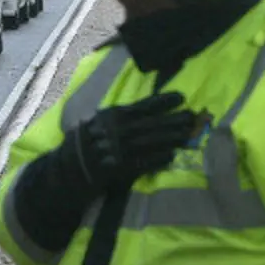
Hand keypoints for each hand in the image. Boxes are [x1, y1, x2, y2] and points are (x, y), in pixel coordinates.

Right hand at [70, 92, 196, 189]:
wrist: (71, 165)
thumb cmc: (87, 139)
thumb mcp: (100, 119)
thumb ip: (121, 115)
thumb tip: (146, 109)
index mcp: (114, 115)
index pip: (144, 106)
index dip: (164, 101)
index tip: (182, 97)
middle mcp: (120, 130)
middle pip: (153, 124)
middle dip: (174, 120)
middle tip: (193, 116)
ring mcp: (121, 149)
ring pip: (152, 142)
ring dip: (172, 139)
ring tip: (188, 135)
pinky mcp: (122, 168)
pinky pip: (144, 162)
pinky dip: (158, 159)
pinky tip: (172, 156)